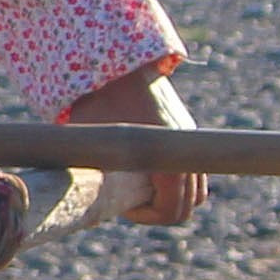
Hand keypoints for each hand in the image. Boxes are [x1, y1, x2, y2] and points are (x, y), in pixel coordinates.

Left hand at [61, 65, 201, 228]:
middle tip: (128, 199)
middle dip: (160, 209)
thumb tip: (82, 208)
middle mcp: (182, 146)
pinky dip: (178, 181)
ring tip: (137, 186)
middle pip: (189, 203)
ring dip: (172, 197)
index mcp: (161, 151)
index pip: (172, 207)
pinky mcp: (184, 131)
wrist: (115, 64)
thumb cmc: (96, 99)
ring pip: (197, 189)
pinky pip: (193, 170)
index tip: (124, 206)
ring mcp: (187, 138)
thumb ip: (92, 173)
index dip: (148, 216)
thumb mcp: (91, 138)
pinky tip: (146, 172)